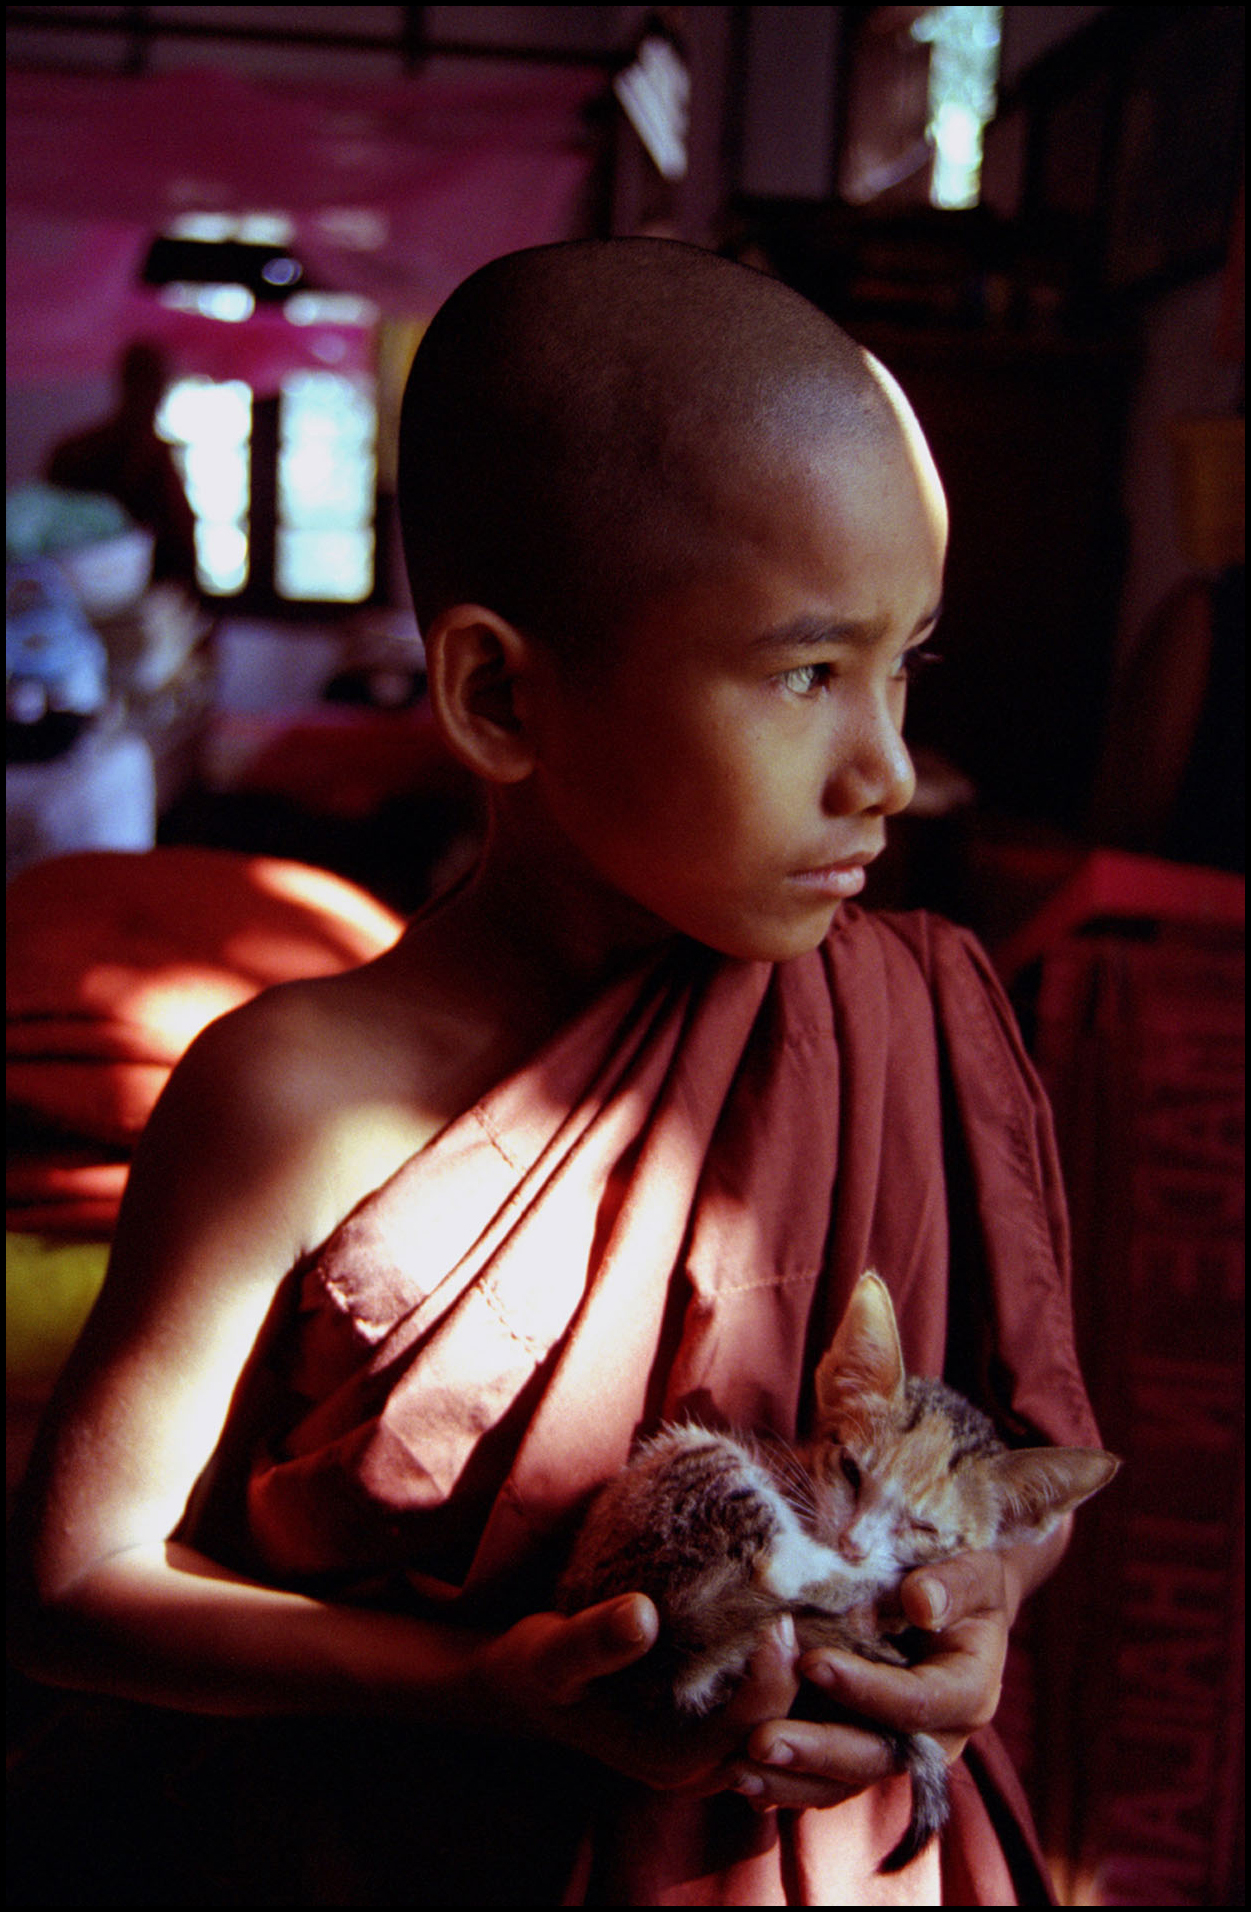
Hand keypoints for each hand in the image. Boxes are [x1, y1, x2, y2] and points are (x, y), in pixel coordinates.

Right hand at [470, 1597, 800, 1794]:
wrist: (528, 1685)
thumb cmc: (539, 1670)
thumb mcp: (552, 1654)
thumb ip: (594, 1641)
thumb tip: (643, 1615)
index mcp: (670, 1761)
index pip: (746, 1730)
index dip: (772, 1680)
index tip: (780, 1620)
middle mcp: (702, 1767)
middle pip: (780, 1733)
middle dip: (804, 1677)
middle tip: (815, 1606)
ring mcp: (712, 1749)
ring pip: (783, 1724)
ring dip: (802, 1674)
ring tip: (816, 1608)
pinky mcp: (715, 1725)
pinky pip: (769, 1707)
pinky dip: (787, 1673)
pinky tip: (793, 1620)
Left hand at [731, 1550, 1014, 1811]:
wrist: (956, 1607)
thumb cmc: (962, 1582)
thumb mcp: (973, 1573)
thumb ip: (953, 1586)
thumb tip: (921, 1603)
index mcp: (969, 1694)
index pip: (917, 1702)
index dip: (866, 1688)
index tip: (812, 1663)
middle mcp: (937, 1738)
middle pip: (878, 1757)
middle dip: (818, 1750)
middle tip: (761, 1741)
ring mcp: (900, 1753)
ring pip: (846, 1782)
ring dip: (792, 1780)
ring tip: (739, 1771)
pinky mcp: (866, 1753)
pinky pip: (828, 1781)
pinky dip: (788, 1783)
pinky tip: (744, 1779)